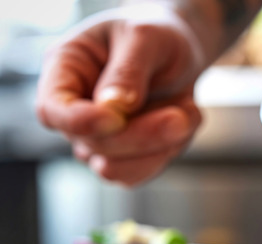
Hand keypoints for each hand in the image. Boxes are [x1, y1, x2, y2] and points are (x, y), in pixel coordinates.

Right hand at [36, 4, 204, 185]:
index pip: (53, 110)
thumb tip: (114, 109)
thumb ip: (128, 71)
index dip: (80, 122)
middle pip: (93, 145)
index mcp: (66, 71)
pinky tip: (186, 120)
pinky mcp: (128, 155)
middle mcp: (77, 110)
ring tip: (188, 110)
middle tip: (181, 117)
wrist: (181, 50)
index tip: (115, 119)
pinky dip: (172, 149)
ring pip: (118, 169)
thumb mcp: (146, 38)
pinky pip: (143, 171)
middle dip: (141, 136)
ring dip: (161, 147)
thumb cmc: (156, 35)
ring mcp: (99, 138)